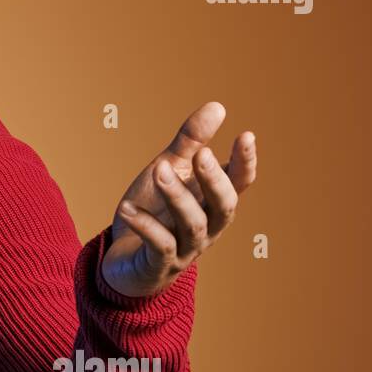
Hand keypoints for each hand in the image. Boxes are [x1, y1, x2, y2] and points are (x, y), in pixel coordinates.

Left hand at [101, 101, 256, 298]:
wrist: (124, 259)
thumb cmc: (154, 211)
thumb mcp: (168, 170)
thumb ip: (190, 142)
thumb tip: (218, 106)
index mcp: (211, 202)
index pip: (239, 183)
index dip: (246, 162)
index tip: (247, 135)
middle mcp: (207, 227)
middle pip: (224, 207)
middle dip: (215, 180)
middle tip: (202, 154)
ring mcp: (185, 248)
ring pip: (193, 225)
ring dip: (177, 196)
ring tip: (159, 170)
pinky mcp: (159, 265)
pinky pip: (159, 246)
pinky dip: (145, 225)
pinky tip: (128, 208)